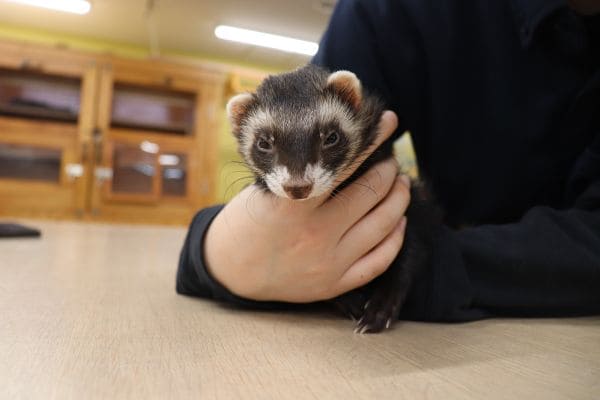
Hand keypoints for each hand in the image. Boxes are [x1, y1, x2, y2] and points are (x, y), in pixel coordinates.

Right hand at [204, 111, 410, 301]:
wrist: (231, 269)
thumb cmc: (248, 220)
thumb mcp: (265, 187)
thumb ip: (300, 168)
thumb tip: (338, 142)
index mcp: (295, 205)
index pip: (345, 166)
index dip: (372, 141)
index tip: (390, 123)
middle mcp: (316, 234)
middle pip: (372, 195)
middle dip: (389, 171)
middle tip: (391, 161)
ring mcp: (328, 262)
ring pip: (383, 226)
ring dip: (399, 199)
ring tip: (400, 184)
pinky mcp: (334, 284)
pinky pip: (379, 262)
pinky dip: (396, 238)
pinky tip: (399, 222)